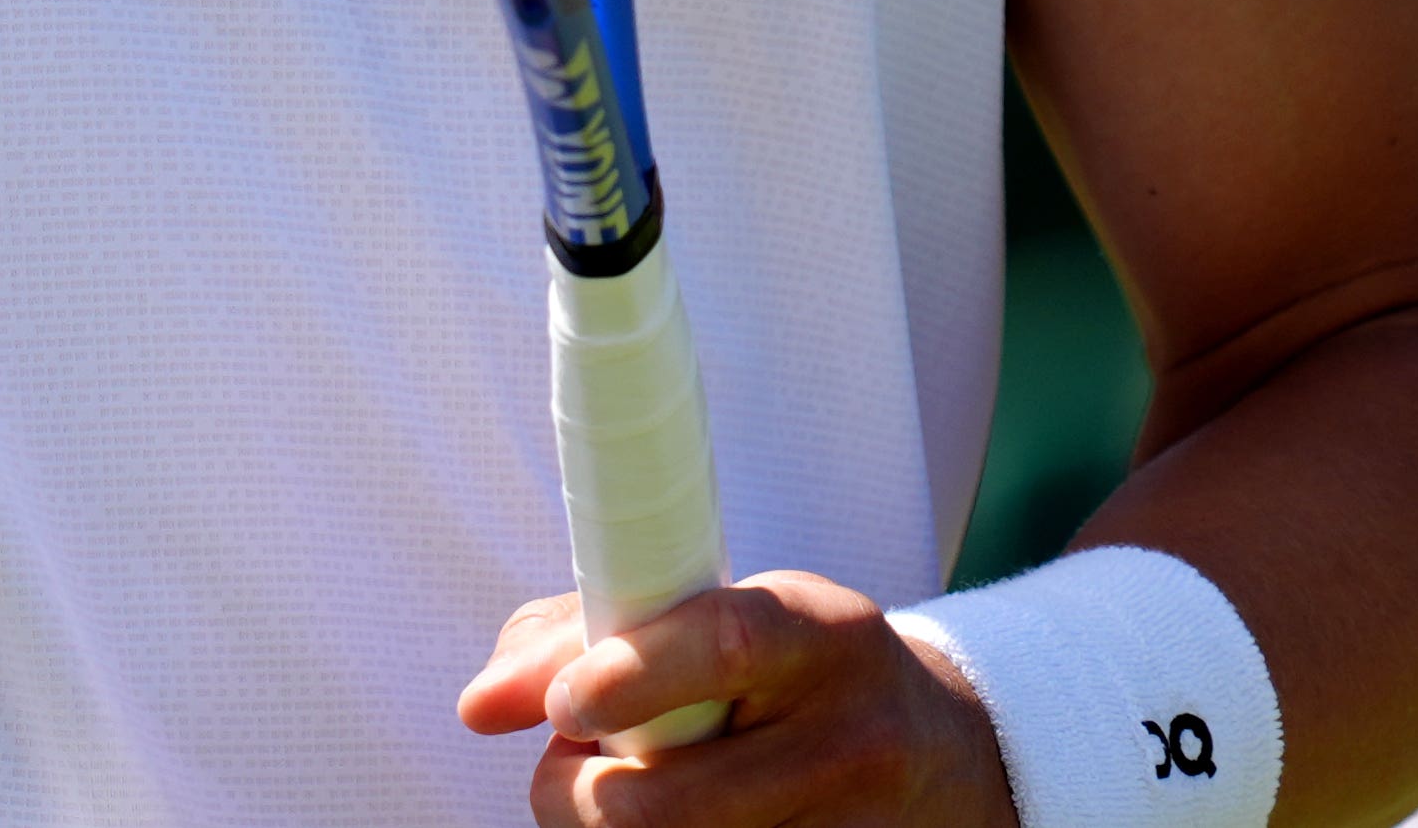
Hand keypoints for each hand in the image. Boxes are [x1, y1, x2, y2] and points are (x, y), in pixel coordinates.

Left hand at [462, 573, 1018, 824]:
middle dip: (578, 797)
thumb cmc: (786, 669)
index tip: (565, 704)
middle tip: (567, 766)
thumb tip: (482, 705)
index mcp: (822, 634)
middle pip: (669, 805)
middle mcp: (849, 738)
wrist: (935, 757)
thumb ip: (584, 631)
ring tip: (623, 794)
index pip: (724, 646)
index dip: (626, 677)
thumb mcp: (717, 612)